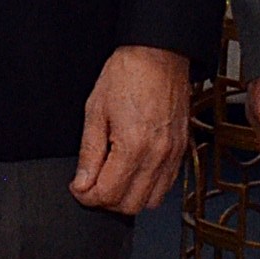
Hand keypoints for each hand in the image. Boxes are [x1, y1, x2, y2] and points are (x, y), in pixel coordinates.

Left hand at [72, 44, 191, 216]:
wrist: (159, 54)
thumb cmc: (128, 74)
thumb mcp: (96, 110)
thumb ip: (89, 153)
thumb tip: (82, 183)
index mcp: (133, 145)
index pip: (108, 194)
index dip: (86, 196)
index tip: (78, 187)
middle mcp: (157, 155)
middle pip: (130, 205)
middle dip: (106, 200)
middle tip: (92, 184)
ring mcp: (173, 154)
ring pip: (151, 201)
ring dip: (128, 197)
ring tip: (113, 178)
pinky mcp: (181, 149)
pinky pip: (167, 185)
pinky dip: (148, 187)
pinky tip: (134, 171)